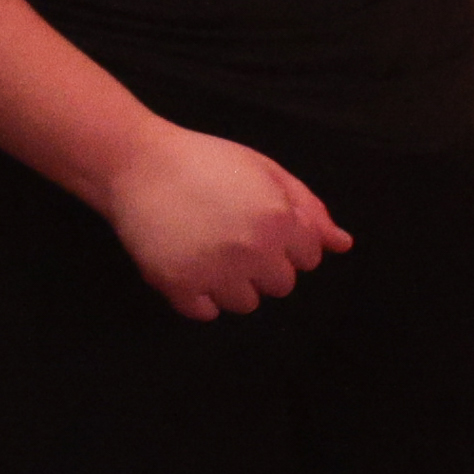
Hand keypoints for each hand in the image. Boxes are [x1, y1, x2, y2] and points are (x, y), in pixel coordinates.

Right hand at [98, 122, 349, 319]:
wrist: (132, 159)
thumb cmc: (203, 159)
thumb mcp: (263, 169)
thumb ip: (307, 206)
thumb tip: (342, 245)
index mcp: (279, 220)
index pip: (308, 258)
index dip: (284, 240)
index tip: (254, 222)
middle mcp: (253, 251)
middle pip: (281, 286)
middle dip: (261, 265)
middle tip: (227, 235)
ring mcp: (215, 271)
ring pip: (245, 304)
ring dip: (230, 284)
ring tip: (204, 249)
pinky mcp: (178, 284)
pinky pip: (204, 313)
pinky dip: (197, 296)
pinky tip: (186, 264)